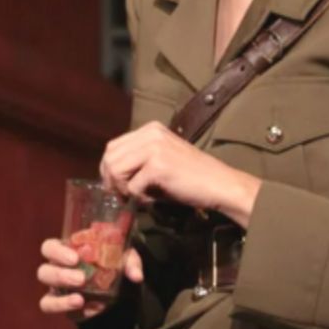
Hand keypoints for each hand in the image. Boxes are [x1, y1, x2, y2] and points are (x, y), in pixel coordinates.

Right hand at [37, 237, 142, 319]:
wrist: (118, 282)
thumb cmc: (113, 261)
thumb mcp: (124, 256)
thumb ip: (130, 263)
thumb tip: (136, 276)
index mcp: (65, 251)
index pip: (48, 248)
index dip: (57, 252)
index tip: (75, 258)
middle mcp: (56, 271)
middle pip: (43, 273)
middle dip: (60, 276)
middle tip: (81, 279)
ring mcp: (59, 293)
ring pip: (46, 299)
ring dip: (60, 301)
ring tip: (79, 299)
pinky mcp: (67, 309)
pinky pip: (66, 316)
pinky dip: (76, 314)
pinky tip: (93, 309)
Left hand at [99, 121, 261, 227]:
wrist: (220, 185)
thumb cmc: (192, 177)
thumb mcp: (162, 158)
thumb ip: (138, 159)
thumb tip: (110, 174)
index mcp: (150, 129)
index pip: (113, 146)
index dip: (108, 169)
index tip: (115, 186)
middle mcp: (151, 133)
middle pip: (110, 157)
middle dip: (111, 180)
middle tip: (122, 196)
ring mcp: (154, 148)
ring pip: (116, 169)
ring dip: (123, 188)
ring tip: (139, 197)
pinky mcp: (158, 165)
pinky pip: (132, 186)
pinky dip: (139, 197)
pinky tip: (153, 199)